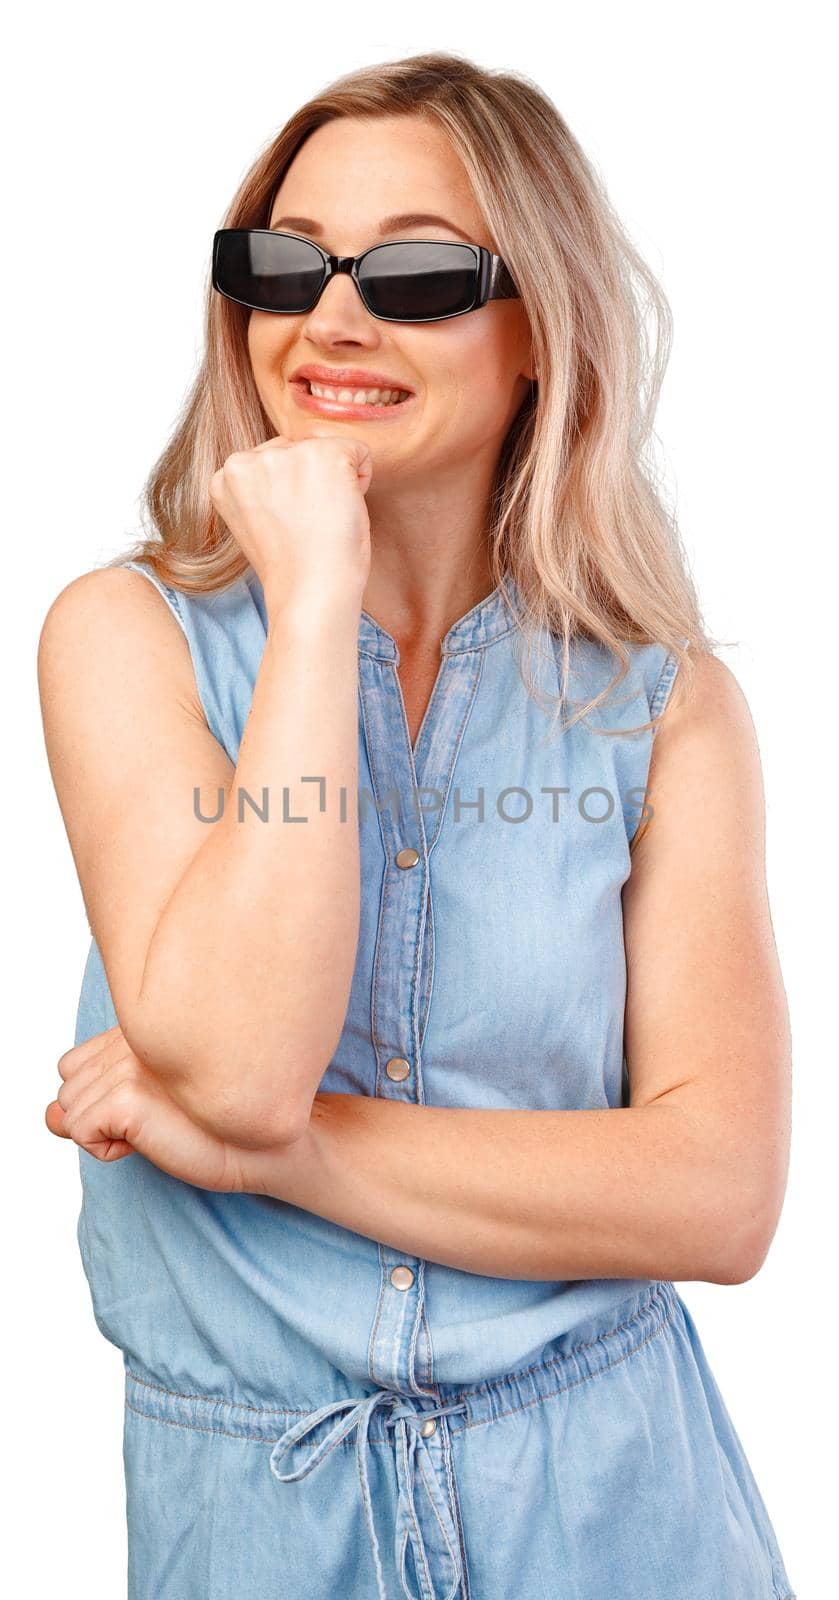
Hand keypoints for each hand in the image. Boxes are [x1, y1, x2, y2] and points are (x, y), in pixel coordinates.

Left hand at [44, 1025, 287, 1192]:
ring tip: (160, 1128)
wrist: (270, 1143)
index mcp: (141, 1028)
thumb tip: (49, 1118)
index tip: (152, 1105)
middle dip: (100, 1116)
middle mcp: (134, 1036)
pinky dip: (107, 1150)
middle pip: (67, 1090)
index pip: (73, 1065)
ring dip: (106, 1133)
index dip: (102, 1096)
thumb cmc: (218, 1126)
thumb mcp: (147, 1111)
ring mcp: (130, 1063)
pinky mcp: (128, 1096)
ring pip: (70, 1112)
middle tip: (160, 1120)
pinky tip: (152, 1141)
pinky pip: (80, 1133)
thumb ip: (95, 1104)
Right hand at [209, 431, 372, 613]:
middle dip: (312, 480)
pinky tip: (343, 510)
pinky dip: (362, 479)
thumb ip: (263, 487)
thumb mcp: (259, 520)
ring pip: (326, 449)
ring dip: (335, 480)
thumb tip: (290, 462)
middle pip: (298, 449)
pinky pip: (359, 452)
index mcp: (225, 478)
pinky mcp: (322, 454)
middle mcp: (245, 459)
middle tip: (308, 525)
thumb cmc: (293, 569)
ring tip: (322, 519)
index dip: (292, 493)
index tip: (290, 526)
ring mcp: (283, 453)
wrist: (311, 593)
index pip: (273, 461)